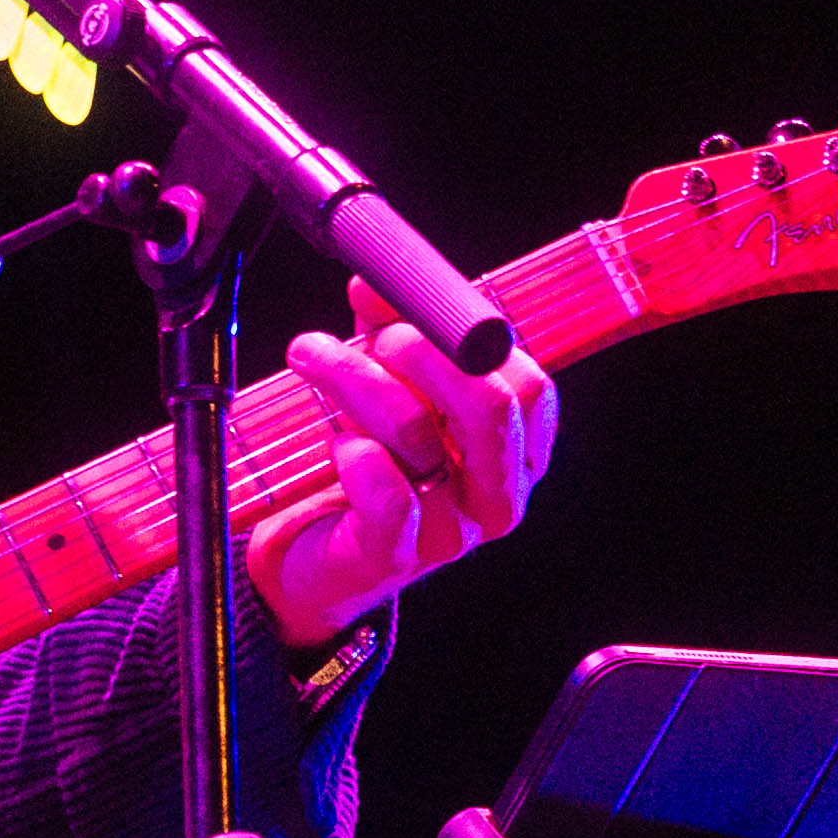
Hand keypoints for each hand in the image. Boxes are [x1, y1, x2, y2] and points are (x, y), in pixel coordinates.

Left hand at [249, 279, 561, 647]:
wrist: (309, 553)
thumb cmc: (366, 465)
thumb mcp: (388, 387)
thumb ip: (390, 331)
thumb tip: (373, 280)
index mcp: (517, 449)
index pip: (528, 385)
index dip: (470, 338)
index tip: (412, 313)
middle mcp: (498, 494)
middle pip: (490, 407)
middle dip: (424, 353)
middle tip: (374, 336)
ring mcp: (453, 532)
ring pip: (418, 435)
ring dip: (355, 380)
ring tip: (313, 357)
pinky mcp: (397, 556)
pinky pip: (390, 497)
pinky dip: (356, 456)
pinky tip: (339, 444)